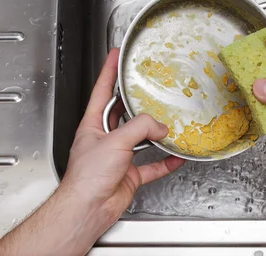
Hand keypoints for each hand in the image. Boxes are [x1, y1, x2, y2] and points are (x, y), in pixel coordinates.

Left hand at [0, 49, 183, 255]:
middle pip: (124, 114)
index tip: (115, 55)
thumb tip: (159, 125)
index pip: (102, 91)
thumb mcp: (114, 142)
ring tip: (171, 123)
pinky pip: (152, 165)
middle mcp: (105, 138)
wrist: (88, 209)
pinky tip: (177, 156)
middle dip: (137, 102)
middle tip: (150, 87)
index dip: (108, 71)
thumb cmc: (88, 176)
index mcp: (93, 125)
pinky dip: (165, 161)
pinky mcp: (129, 174)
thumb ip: (140, 128)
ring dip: (156, 134)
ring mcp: (118, 157)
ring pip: (141, 139)